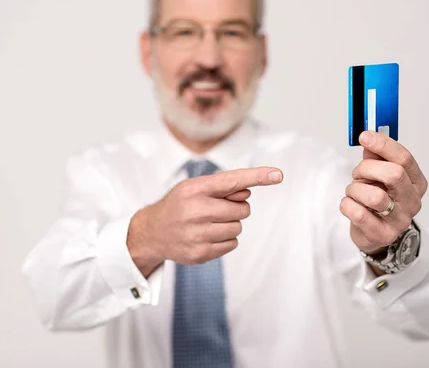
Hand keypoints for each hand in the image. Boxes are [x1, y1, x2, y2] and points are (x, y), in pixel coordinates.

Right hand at [128, 166, 283, 275]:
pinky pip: (232, 244)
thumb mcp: (193, 188)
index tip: (278, 174)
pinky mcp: (200, 254)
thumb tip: (248, 192)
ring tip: (210, 223)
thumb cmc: (179, 205)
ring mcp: (198, 234)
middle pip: (242, 209)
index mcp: (195, 189)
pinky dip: (225, 240)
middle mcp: (195, 210)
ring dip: (231, 225)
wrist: (151, 233)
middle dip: (236, 209)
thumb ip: (222, 187)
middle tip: (217, 209)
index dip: (257, 176)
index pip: (233, 180)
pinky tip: (207, 236)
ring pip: (238, 228)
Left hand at [340, 131, 427, 254]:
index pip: (404, 158)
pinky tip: (350, 205)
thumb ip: (375, 157)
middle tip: (357, 174)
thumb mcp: (378, 175)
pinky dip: (347, 204)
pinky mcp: (382, 234)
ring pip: (375, 196)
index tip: (364, 136)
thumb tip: (369, 138)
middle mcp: (413, 201)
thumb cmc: (376, 200)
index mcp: (416, 182)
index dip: (383, 144)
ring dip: (356, 189)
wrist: (372, 233)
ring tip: (354, 192)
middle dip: (367, 169)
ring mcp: (399, 220)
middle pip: (393, 174)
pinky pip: (358, 213)